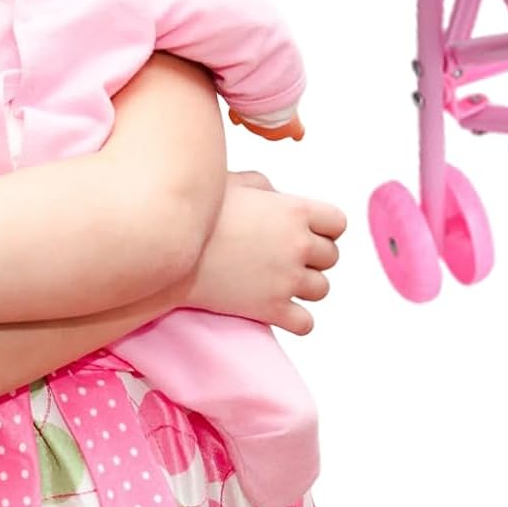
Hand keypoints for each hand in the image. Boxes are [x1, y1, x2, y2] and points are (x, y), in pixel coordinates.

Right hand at [187, 171, 345, 334]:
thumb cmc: (201, 211)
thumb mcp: (239, 182)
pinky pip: (306, 323)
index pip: (338, 223)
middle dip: (314, 257)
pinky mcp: (270, 309)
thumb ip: (268, 188)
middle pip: (332, 257)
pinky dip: (297, 319)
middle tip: (288, 257)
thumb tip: (279, 197)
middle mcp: (298, 244)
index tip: (309, 231)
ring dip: (306, 287)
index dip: (325, 228)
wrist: (169, 248)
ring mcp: (286, 279)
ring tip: (283, 281)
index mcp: (296, 210)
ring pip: (322, 289)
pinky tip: (281, 310)